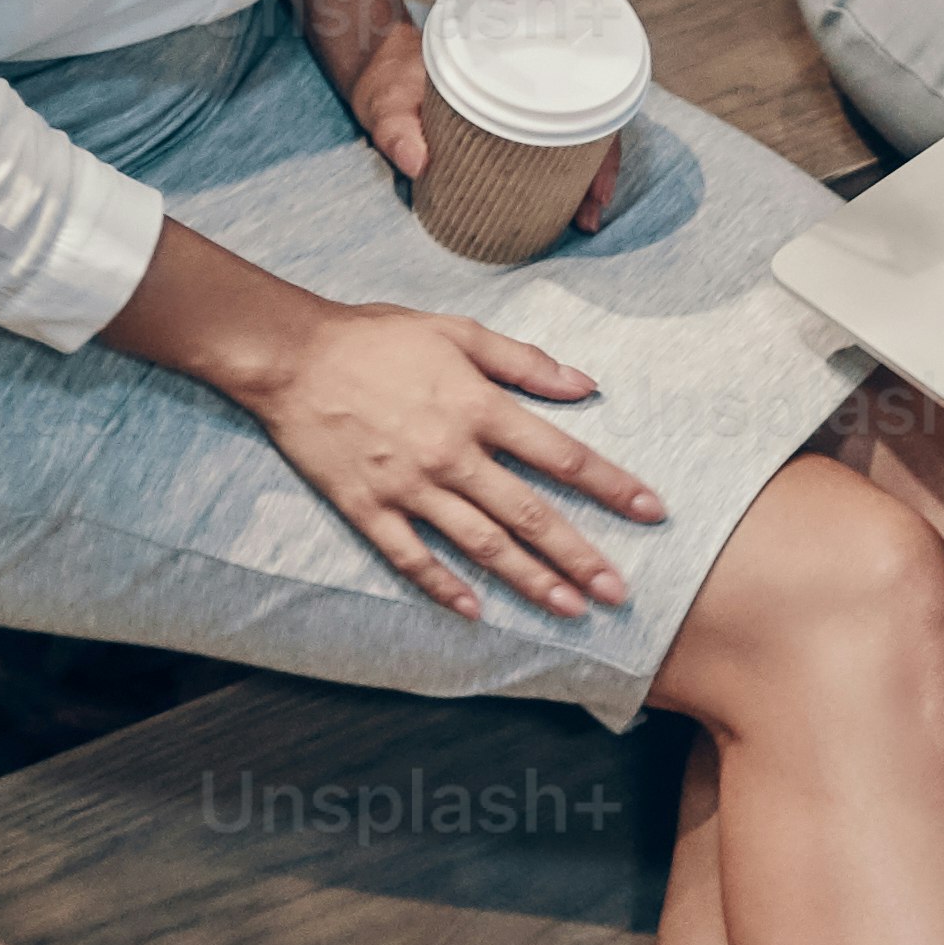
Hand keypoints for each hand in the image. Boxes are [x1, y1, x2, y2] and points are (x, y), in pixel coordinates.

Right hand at [229, 298, 656, 618]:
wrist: (292, 355)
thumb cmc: (379, 337)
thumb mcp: (460, 332)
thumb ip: (526, 361)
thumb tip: (588, 385)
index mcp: (479, 408)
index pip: (562, 456)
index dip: (611, 485)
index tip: (651, 512)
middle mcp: (452, 455)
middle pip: (530, 516)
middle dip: (580, 557)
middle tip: (619, 594)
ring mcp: (409, 487)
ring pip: (481, 546)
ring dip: (529, 582)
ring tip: (569, 611)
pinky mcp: (368, 508)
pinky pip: (412, 558)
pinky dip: (443, 587)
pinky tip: (476, 612)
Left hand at [299, 0, 627, 236]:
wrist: (376, 55)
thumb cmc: (386, 76)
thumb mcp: (387, 103)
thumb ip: (398, 132)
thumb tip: (418, 165)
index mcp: (508, 72)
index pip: (576, 105)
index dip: (599, 150)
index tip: (596, 191)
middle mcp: (523, 84)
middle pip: (584, 127)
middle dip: (597, 174)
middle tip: (591, 215)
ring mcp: (517, 101)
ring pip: (570, 137)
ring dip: (581, 176)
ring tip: (583, 215)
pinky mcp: (503, 117)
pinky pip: (544, 140)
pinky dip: (558, 169)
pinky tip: (558, 196)